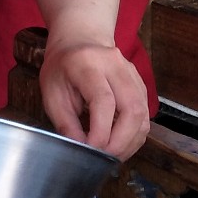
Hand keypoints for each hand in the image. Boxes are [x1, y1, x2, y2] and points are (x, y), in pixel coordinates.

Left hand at [39, 36, 149, 157]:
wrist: (81, 40)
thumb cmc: (62, 67)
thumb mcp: (52, 93)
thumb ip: (66, 122)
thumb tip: (82, 149)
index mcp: (88, 64)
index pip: (104, 101)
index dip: (101, 131)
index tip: (91, 150)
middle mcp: (116, 66)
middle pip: (132, 108)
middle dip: (121, 141)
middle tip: (105, 157)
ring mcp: (132, 74)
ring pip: (143, 113)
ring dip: (131, 141)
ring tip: (113, 155)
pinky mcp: (140, 84)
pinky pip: (145, 114)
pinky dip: (135, 134)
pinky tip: (121, 144)